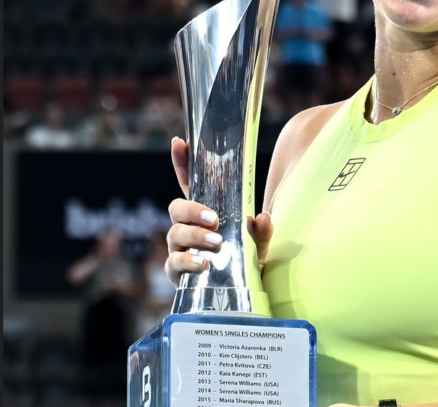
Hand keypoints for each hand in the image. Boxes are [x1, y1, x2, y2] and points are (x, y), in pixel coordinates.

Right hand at [165, 137, 273, 284]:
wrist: (240, 295)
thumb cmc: (246, 261)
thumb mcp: (260, 244)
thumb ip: (263, 231)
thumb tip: (263, 218)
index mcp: (205, 212)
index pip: (189, 183)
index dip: (182, 162)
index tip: (179, 142)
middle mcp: (188, 228)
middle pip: (176, 208)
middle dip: (192, 210)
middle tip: (214, 218)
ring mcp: (180, 249)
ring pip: (175, 234)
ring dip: (195, 236)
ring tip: (216, 242)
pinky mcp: (177, 272)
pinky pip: (174, 263)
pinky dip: (188, 261)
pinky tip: (204, 264)